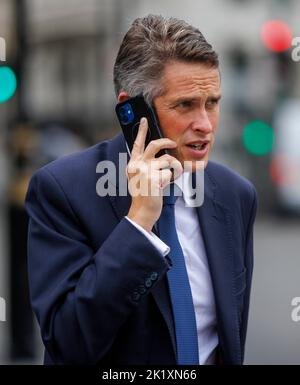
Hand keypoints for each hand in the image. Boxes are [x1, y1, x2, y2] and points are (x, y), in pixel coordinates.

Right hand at [126, 117, 182, 231]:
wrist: (142, 212)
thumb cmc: (143, 195)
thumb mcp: (138, 178)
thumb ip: (144, 165)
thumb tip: (160, 155)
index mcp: (133, 164)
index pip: (137, 144)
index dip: (141, 131)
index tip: (144, 120)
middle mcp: (137, 165)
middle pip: (155, 145)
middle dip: (167, 142)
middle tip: (174, 143)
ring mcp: (145, 171)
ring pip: (167, 160)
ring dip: (174, 167)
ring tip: (172, 176)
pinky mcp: (155, 179)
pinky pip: (171, 172)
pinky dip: (172, 179)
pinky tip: (165, 186)